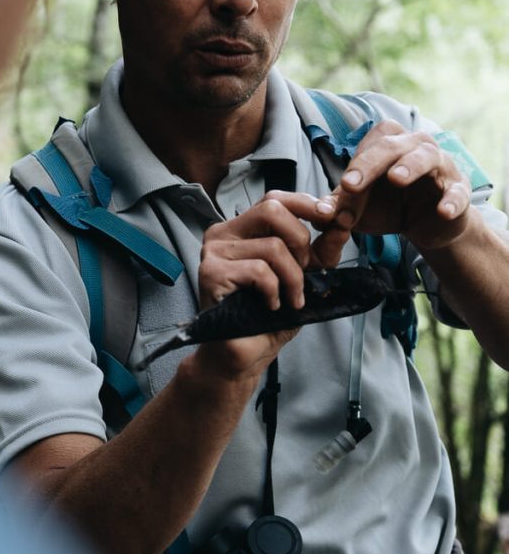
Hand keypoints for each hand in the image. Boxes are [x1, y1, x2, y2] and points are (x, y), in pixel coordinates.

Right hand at [196, 192, 351, 377]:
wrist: (246, 355)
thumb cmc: (269, 315)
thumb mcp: (304, 275)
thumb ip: (321, 249)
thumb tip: (342, 223)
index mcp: (241, 228)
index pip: (274, 198)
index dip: (305, 205)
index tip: (330, 219)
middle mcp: (223, 233)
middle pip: (271, 209)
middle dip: (300, 240)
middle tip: (304, 270)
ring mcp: (213, 252)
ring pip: (272, 246)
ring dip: (293, 278)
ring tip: (290, 299)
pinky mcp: (211, 273)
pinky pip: (260, 271)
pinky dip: (275, 291)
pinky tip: (270, 306)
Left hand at [313, 121, 471, 254]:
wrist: (427, 227)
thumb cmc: (389, 206)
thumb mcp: (360, 207)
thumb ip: (338, 206)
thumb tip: (319, 213)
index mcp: (390, 144)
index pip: (371, 145)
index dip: (357, 165)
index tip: (343, 188)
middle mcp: (416, 146)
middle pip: (393, 144)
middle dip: (371, 162)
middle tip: (351, 183)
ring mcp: (441, 167)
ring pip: (428, 157)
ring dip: (411, 165)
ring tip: (396, 179)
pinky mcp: (459, 190)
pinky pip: (458, 191)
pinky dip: (452, 200)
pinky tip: (442, 211)